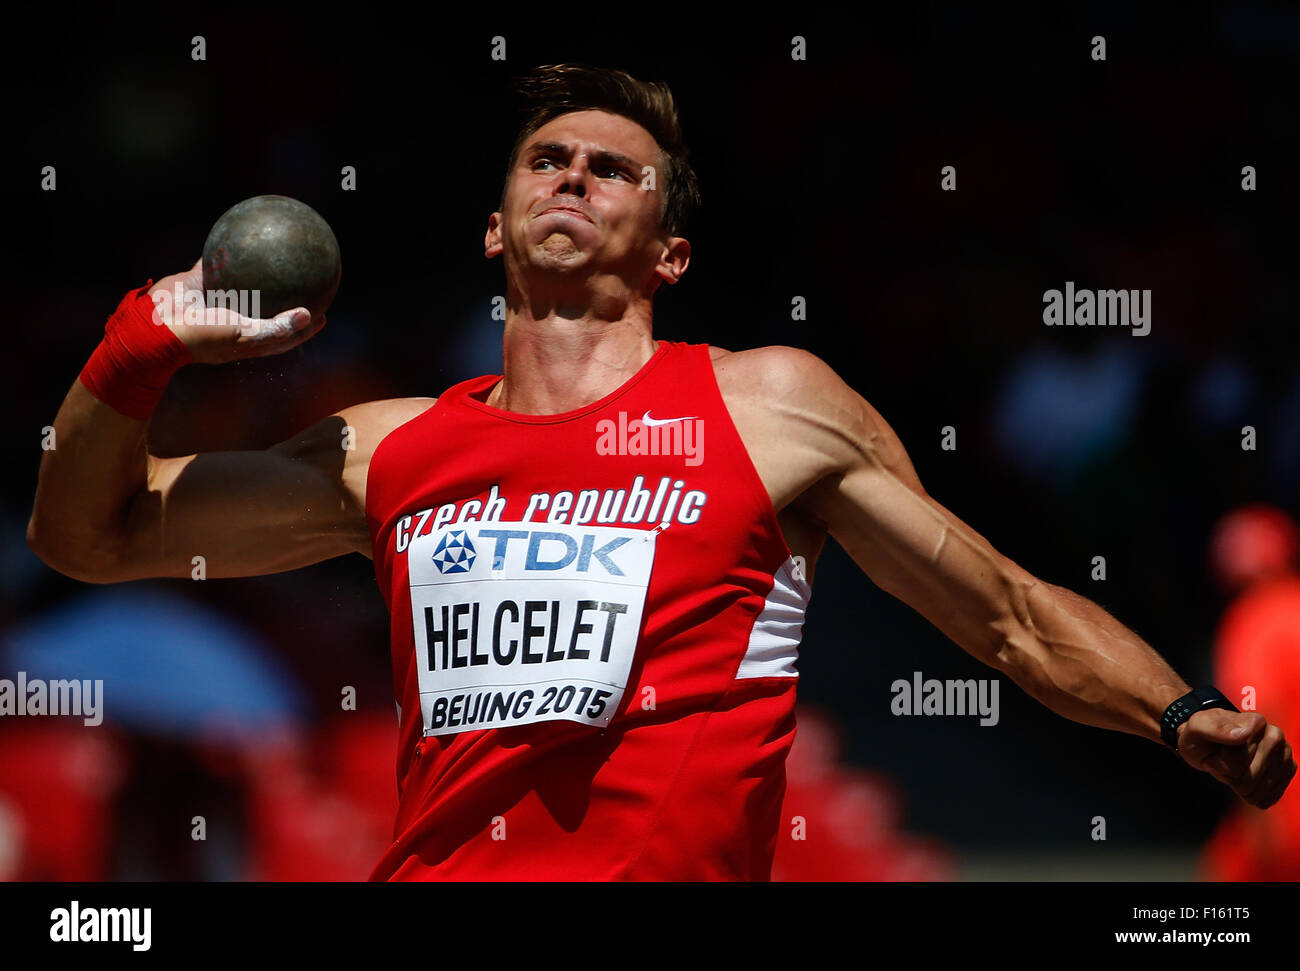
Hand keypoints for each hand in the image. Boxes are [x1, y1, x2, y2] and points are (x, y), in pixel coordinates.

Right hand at [147, 259, 324, 363]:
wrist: (156, 327)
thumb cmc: (203, 337)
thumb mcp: (244, 336)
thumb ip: (276, 328)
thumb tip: (308, 316)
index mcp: (247, 338)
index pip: (283, 335)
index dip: (304, 329)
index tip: (323, 315)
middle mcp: (234, 319)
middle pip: (265, 307)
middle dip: (284, 296)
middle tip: (305, 280)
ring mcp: (216, 300)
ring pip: (241, 282)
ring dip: (255, 269)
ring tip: (275, 253)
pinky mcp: (199, 282)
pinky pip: (215, 262)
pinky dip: (224, 251)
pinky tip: (238, 236)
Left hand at [1177, 709, 1295, 808]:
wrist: (1208, 745)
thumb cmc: (1202, 737)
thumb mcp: (1197, 728)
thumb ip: (1216, 728)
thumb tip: (1245, 733)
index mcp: (1255, 722)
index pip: (1237, 761)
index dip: (1219, 763)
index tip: (1215, 751)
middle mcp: (1275, 736)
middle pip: (1249, 778)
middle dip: (1229, 776)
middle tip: (1222, 761)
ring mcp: (1283, 754)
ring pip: (1259, 791)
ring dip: (1239, 787)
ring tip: (1232, 769)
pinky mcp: (1287, 771)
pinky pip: (1269, 797)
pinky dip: (1252, 795)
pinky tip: (1245, 782)